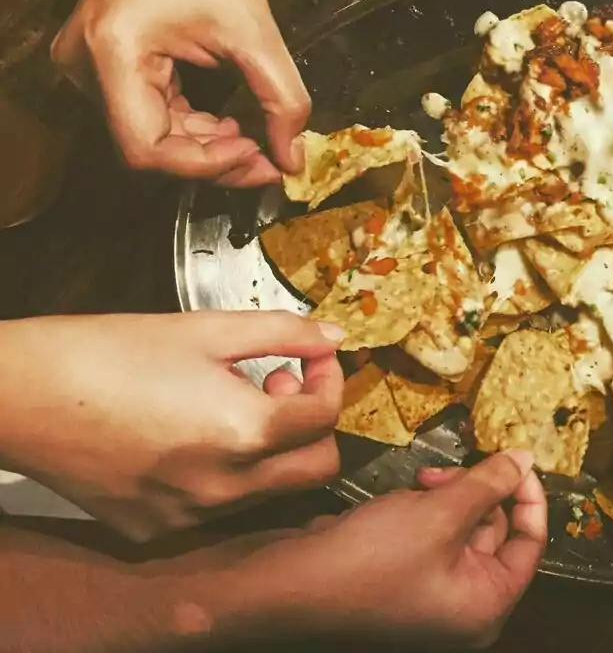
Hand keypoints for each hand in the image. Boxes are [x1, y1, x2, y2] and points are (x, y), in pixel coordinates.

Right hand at [0, 311, 345, 540]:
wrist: (19, 396)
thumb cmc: (106, 354)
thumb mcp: (206, 329)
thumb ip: (283, 332)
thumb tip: (332, 337)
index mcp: (243, 432)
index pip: (326, 417)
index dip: (330, 379)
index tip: (314, 358)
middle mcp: (223, 488)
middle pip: (317, 470)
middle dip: (314, 426)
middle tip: (280, 385)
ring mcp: (189, 517)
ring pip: (270, 493)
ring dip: (271, 450)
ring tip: (229, 403)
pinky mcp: (156, 532)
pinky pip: (217, 509)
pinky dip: (224, 475)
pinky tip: (191, 436)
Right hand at [51, 0, 308, 187]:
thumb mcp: (255, 30)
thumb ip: (281, 99)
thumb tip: (292, 157)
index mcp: (113, 53)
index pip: (147, 148)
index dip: (204, 165)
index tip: (256, 157)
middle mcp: (88, 67)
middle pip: (149, 149)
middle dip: (213, 161)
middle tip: (266, 160)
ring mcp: (91, 70)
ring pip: (151, 139)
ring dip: (206, 149)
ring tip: (253, 140)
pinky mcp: (106, 70)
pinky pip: (150, 118)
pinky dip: (193, 129)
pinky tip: (227, 125)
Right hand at [240, 451, 546, 647]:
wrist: (284, 585)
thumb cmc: (365, 563)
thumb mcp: (439, 513)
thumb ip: (489, 483)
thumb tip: (525, 459)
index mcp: (485, 606)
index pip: (530, 542)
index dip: (527, 494)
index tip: (516, 458)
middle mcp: (462, 607)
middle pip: (494, 532)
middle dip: (475, 491)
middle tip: (447, 470)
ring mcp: (430, 595)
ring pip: (460, 527)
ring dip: (446, 496)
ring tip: (419, 484)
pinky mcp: (401, 579)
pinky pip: (429, 534)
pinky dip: (422, 509)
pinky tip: (400, 498)